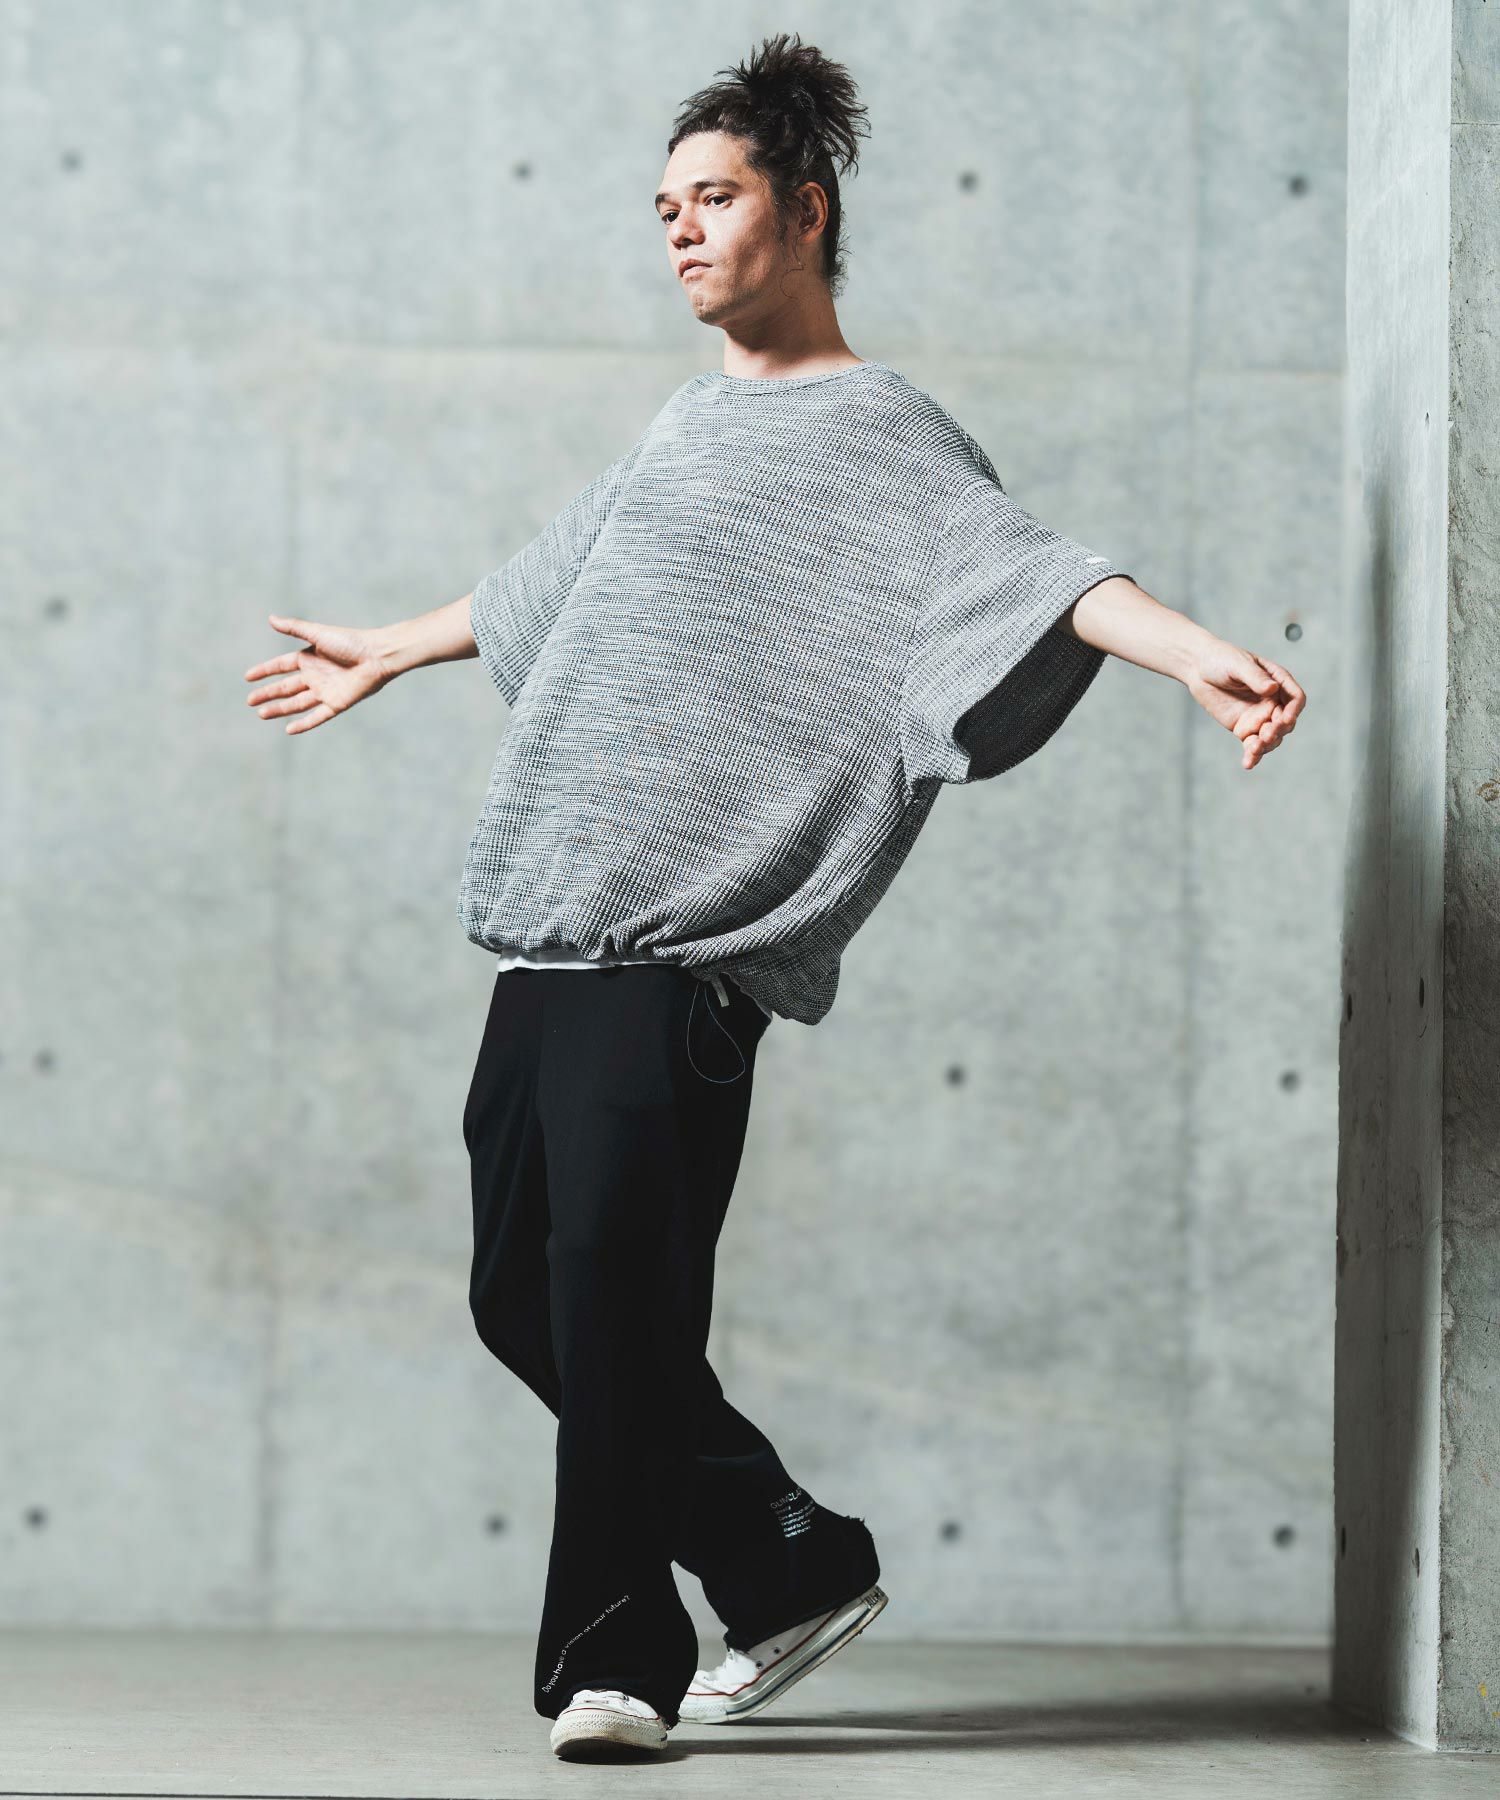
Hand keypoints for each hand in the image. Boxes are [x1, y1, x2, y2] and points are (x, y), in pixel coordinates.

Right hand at [244, 615, 392, 734]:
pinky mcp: (337, 704)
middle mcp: (315, 675)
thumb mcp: (318, 634)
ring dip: (279, 709)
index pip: (280, 666)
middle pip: (285, 687)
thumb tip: (271, 618)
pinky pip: (317, 717)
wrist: (377, 656)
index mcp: (309, 657)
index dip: (265, 671)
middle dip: (268, 694)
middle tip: (250, 701)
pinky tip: (289, 729)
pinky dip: (304, 724)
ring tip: (261, 714)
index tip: (248, 677)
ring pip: (297, 703)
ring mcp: (325, 691)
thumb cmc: (351, 642)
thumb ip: (295, 628)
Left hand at [1183, 638, 1304, 769]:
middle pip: (1286, 722)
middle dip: (1279, 730)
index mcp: (1277, 681)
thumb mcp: (1238, 664)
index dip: (1294, 710)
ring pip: (1272, 737)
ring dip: (1267, 746)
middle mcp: (1272, 701)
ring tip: (1254, 750)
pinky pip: (1253, 745)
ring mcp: (1259, 717)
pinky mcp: (1244, 729)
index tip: (1285, 719)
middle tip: (1266, 734)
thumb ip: (1255, 677)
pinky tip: (1248, 763)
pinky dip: (1252, 755)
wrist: (1198, 668)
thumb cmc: (1221, 659)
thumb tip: (1272, 689)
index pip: (1295, 698)